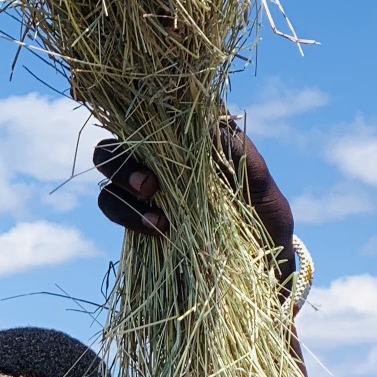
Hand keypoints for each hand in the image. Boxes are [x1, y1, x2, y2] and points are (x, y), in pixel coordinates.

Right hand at [94, 121, 297, 279]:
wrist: (260, 276)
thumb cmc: (267, 226)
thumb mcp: (267, 195)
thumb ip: (245, 160)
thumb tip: (214, 123)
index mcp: (196, 138)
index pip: (160, 107)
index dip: (140, 100)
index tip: (136, 111)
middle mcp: (166, 154)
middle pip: (124, 133)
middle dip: (125, 155)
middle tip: (150, 185)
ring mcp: (148, 183)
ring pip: (109, 164)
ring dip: (121, 182)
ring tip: (156, 215)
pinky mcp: (137, 214)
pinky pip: (112, 204)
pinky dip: (126, 215)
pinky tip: (158, 230)